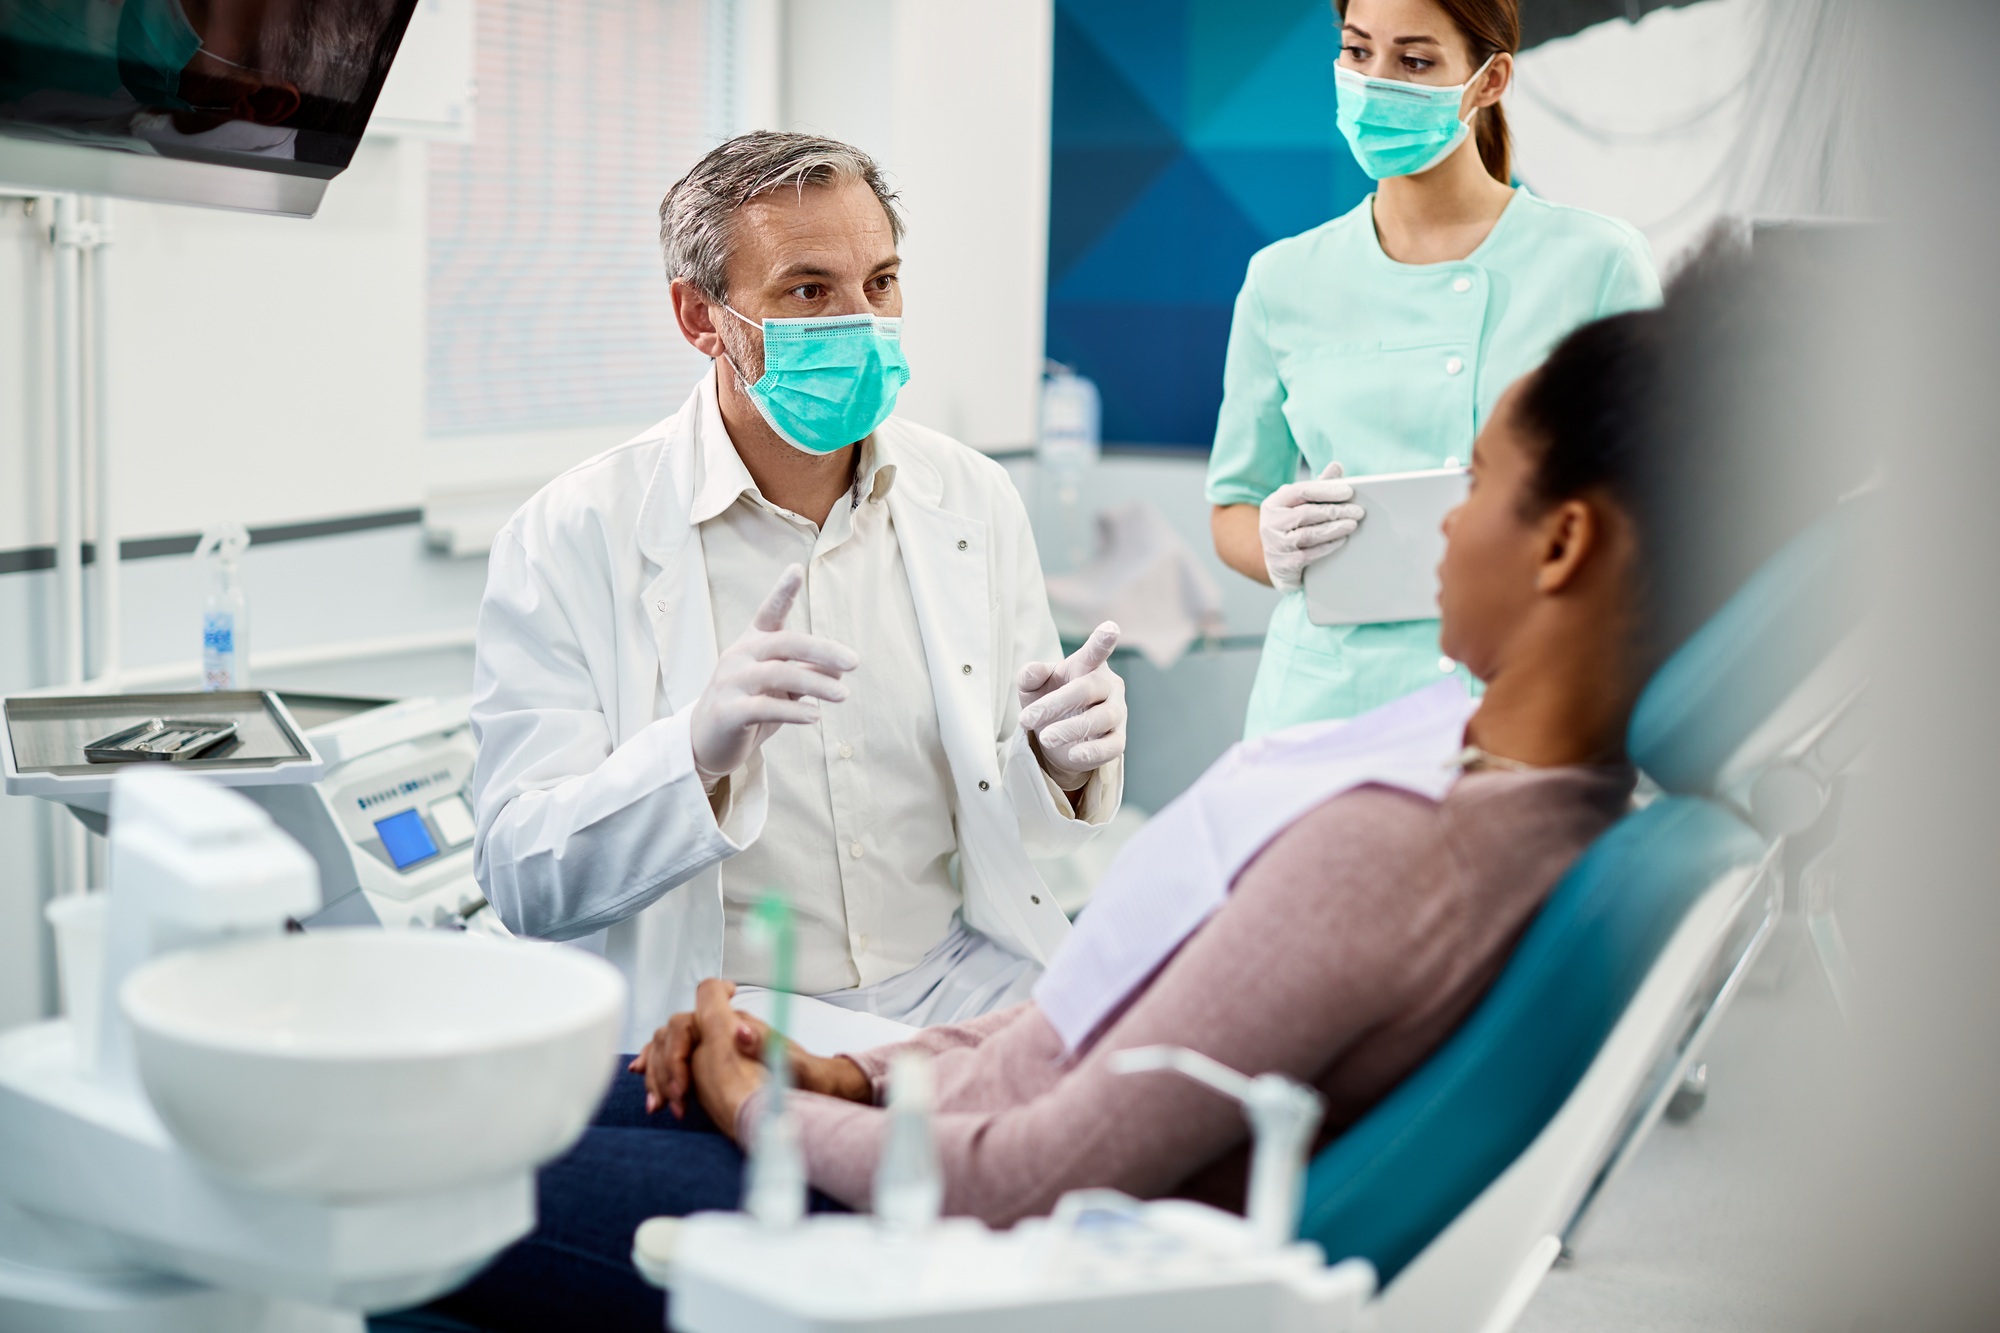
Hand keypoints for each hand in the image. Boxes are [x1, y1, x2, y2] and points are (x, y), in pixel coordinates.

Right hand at [629, 983, 872, 1121]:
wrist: (818, 1087)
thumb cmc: (808, 1075)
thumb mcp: (794, 1064)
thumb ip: (768, 1047)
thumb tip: (740, 1032)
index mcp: (739, 1023)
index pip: (700, 1007)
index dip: (683, 1033)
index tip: (684, 1068)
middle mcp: (723, 1030)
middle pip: (676, 1030)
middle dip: (666, 1062)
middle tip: (676, 1097)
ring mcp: (714, 1048)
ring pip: (669, 1046)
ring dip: (658, 1072)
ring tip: (657, 1104)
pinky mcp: (712, 1067)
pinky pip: (676, 1063)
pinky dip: (660, 1075)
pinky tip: (654, 1095)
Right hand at [690, 565, 858, 780]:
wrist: (707, 741)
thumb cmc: (751, 706)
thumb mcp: (782, 688)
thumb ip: (806, 674)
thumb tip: (839, 670)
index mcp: (752, 643)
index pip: (769, 612)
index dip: (782, 591)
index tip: (797, 570)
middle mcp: (739, 655)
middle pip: (785, 643)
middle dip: (822, 650)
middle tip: (854, 662)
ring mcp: (730, 682)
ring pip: (778, 674)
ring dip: (816, 684)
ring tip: (843, 695)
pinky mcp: (728, 711)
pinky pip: (765, 707)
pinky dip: (793, 710)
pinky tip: (814, 716)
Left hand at [1017, 622, 1126, 789]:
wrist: (1055, 740)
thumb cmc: (1048, 701)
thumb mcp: (1031, 688)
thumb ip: (1030, 676)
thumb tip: (1034, 670)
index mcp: (1087, 667)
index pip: (1095, 652)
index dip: (1103, 641)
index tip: (1110, 627)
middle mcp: (1107, 687)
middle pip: (1089, 688)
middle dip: (1057, 703)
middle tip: (1027, 718)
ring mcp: (1116, 713)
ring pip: (1103, 717)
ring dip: (1072, 728)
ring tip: (1046, 738)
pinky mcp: (1117, 740)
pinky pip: (1112, 746)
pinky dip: (1093, 751)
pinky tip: (1073, 754)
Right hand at [1259, 461, 1364, 591]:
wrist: (1278, 564)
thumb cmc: (1292, 527)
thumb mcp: (1299, 505)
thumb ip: (1317, 486)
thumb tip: (1336, 466)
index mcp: (1274, 502)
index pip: (1301, 491)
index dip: (1326, 490)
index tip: (1348, 491)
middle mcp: (1270, 522)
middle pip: (1307, 513)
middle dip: (1335, 511)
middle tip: (1357, 511)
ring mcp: (1276, 544)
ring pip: (1310, 534)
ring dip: (1334, 529)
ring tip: (1352, 524)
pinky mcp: (1285, 563)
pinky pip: (1311, 553)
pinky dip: (1329, 546)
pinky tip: (1342, 539)